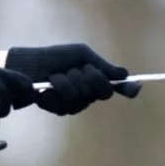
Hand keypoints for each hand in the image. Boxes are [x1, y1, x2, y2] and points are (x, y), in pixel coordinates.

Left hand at [3, 43, 141, 115]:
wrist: (28, 65)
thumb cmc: (56, 57)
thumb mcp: (80, 55)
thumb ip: (101, 65)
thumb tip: (125, 73)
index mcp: (97, 79)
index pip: (117, 86)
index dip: (128, 88)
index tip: (135, 87)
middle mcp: (89, 94)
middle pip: (103, 92)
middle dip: (89, 77)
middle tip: (76, 68)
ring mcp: (75, 104)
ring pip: (82, 97)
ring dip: (67, 81)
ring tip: (55, 75)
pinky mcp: (59, 110)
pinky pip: (65, 103)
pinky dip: (55, 89)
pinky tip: (47, 86)